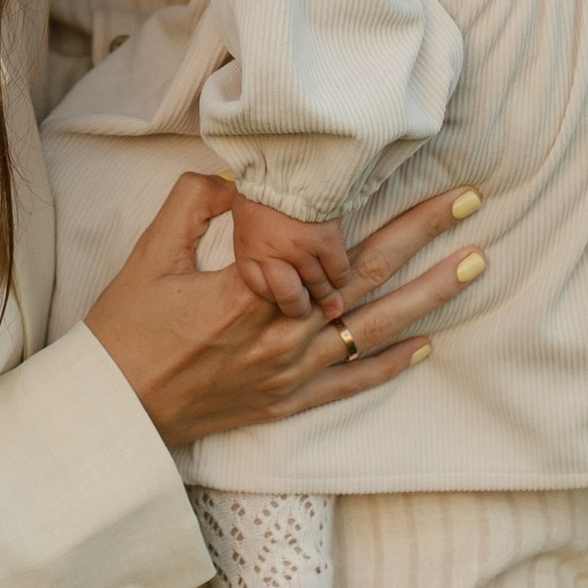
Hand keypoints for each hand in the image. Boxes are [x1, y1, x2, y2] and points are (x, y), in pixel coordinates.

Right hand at [86, 172, 482, 447]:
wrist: (112, 412)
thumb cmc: (124, 331)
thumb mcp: (150, 254)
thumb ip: (194, 204)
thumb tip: (236, 175)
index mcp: (252, 292)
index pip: (336, 243)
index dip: (381, 211)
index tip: (419, 179)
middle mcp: (283, 335)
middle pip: (371, 278)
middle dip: (427, 236)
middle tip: (473, 202)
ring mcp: (289, 374)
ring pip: (375, 330)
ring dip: (430, 295)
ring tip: (475, 263)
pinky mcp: (286, 403)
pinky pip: (350, 383)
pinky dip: (391, 364)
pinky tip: (428, 344)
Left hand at [228, 191, 352, 302]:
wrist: (288, 159)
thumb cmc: (264, 182)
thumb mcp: (246, 212)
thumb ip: (255, 238)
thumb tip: (263, 250)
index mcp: (248, 250)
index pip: (261, 291)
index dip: (274, 297)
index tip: (282, 296)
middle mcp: (273, 257)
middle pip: (290, 299)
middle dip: (299, 309)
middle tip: (307, 310)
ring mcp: (301, 252)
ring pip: (318, 287)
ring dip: (326, 297)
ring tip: (332, 305)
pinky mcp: (326, 243)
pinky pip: (338, 272)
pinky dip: (340, 278)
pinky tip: (340, 279)